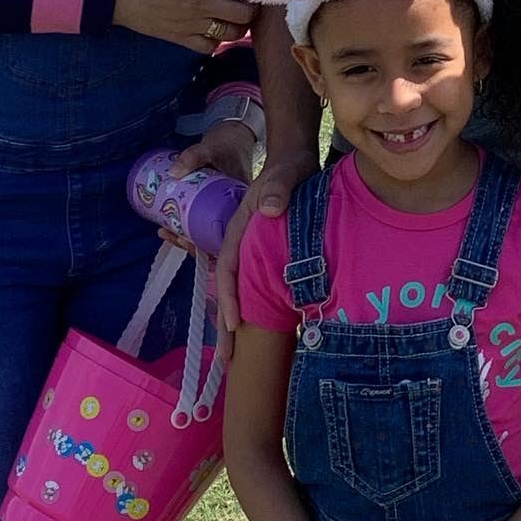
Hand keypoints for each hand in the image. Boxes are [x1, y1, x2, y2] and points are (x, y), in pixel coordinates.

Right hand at [113, 0, 256, 53]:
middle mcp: (202, 4)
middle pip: (243, 15)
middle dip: (252, 9)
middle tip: (250, 2)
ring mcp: (192, 24)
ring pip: (230, 34)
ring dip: (239, 28)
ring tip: (239, 19)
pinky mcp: (179, 37)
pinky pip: (207, 48)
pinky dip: (216, 42)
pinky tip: (215, 32)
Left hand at [153, 120, 257, 271]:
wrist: (234, 135)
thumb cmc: (228, 144)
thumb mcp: (211, 148)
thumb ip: (194, 157)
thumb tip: (174, 172)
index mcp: (242, 206)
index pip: (228, 236)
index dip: (208, 246)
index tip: (187, 242)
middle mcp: (236, 211)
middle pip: (215, 238)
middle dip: (191, 242)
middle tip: (170, 234)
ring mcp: (226, 208)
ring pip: (208, 231)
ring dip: (187, 235)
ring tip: (166, 231)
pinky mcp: (217, 204)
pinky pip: (204, 220)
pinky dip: (188, 226)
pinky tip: (171, 225)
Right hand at [210, 145, 320, 351]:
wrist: (295, 160)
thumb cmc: (289, 167)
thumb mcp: (285, 173)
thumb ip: (277, 188)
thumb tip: (268, 210)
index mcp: (238, 226)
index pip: (228, 265)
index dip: (230, 295)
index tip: (234, 322)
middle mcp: (240, 242)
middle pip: (229, 286)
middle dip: (225, 324)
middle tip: (227, 360)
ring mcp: (251, 250)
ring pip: (239, 290)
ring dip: (235, 323)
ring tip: (236, 358)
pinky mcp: (264, 255)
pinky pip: (253, 286)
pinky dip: (251, 309)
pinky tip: (257, 331)